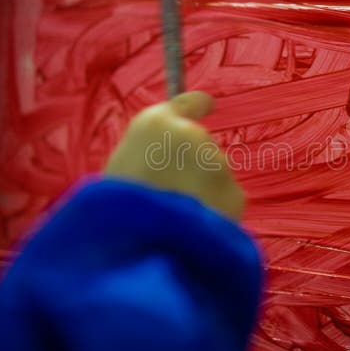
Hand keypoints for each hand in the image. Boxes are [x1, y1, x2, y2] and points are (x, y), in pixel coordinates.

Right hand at [104, 91, 244, 219]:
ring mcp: (218, 164)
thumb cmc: (114, 210)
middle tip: (169, 194)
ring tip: (177, 218)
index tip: (207, 105)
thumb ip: (149, 153)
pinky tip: (193, 230)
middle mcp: (193, 136)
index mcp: (156, 124)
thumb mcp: (120, 168)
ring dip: (202, 192)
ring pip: (213, 177)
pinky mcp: (236, 194)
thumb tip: (163, 158)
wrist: (141, 249)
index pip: (188, 101)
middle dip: (192, 166)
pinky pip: (224, 203)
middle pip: (200, 146)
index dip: (197, 106)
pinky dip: (215, 215)